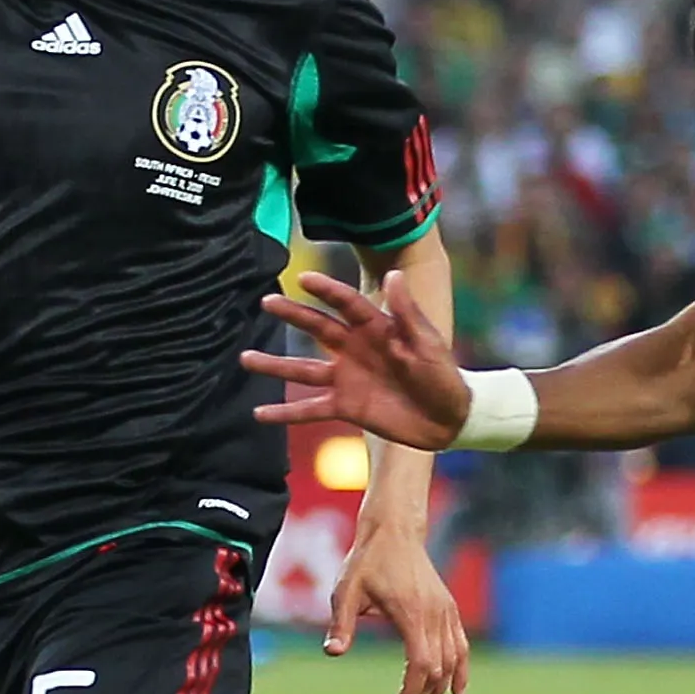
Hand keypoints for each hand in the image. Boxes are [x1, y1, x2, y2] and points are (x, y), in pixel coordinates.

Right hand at [242, 268, 467, 450]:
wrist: (449, 418)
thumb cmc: (443, 375)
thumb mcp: (428, 343)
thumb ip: (407, 313)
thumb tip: (393, 275)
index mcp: (376, 328)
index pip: (346, 304)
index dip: (326, 290)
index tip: (302, 278)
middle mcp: (354, 349)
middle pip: (316, 328)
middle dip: (292, 315)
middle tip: (265, 301)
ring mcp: (347, 378)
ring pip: (303, 369)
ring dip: (275, 365)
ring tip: (245, 359)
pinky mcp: (345, 407)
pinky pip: (310, 410)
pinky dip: (285, 414)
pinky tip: (259, 414)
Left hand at [325, 512, 468, 693]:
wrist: (394, 532)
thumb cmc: (366, 561)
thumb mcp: (345, 590)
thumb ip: (341, 623)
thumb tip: (332, 653)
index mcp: (411, 614)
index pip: (420, 666)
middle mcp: (435, 615)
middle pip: (438, 670)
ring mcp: (446, 612)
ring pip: (453, 661)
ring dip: (440, 691)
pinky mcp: (449, 609)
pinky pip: (461, 646)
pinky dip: (461, 670)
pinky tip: (457, 692)